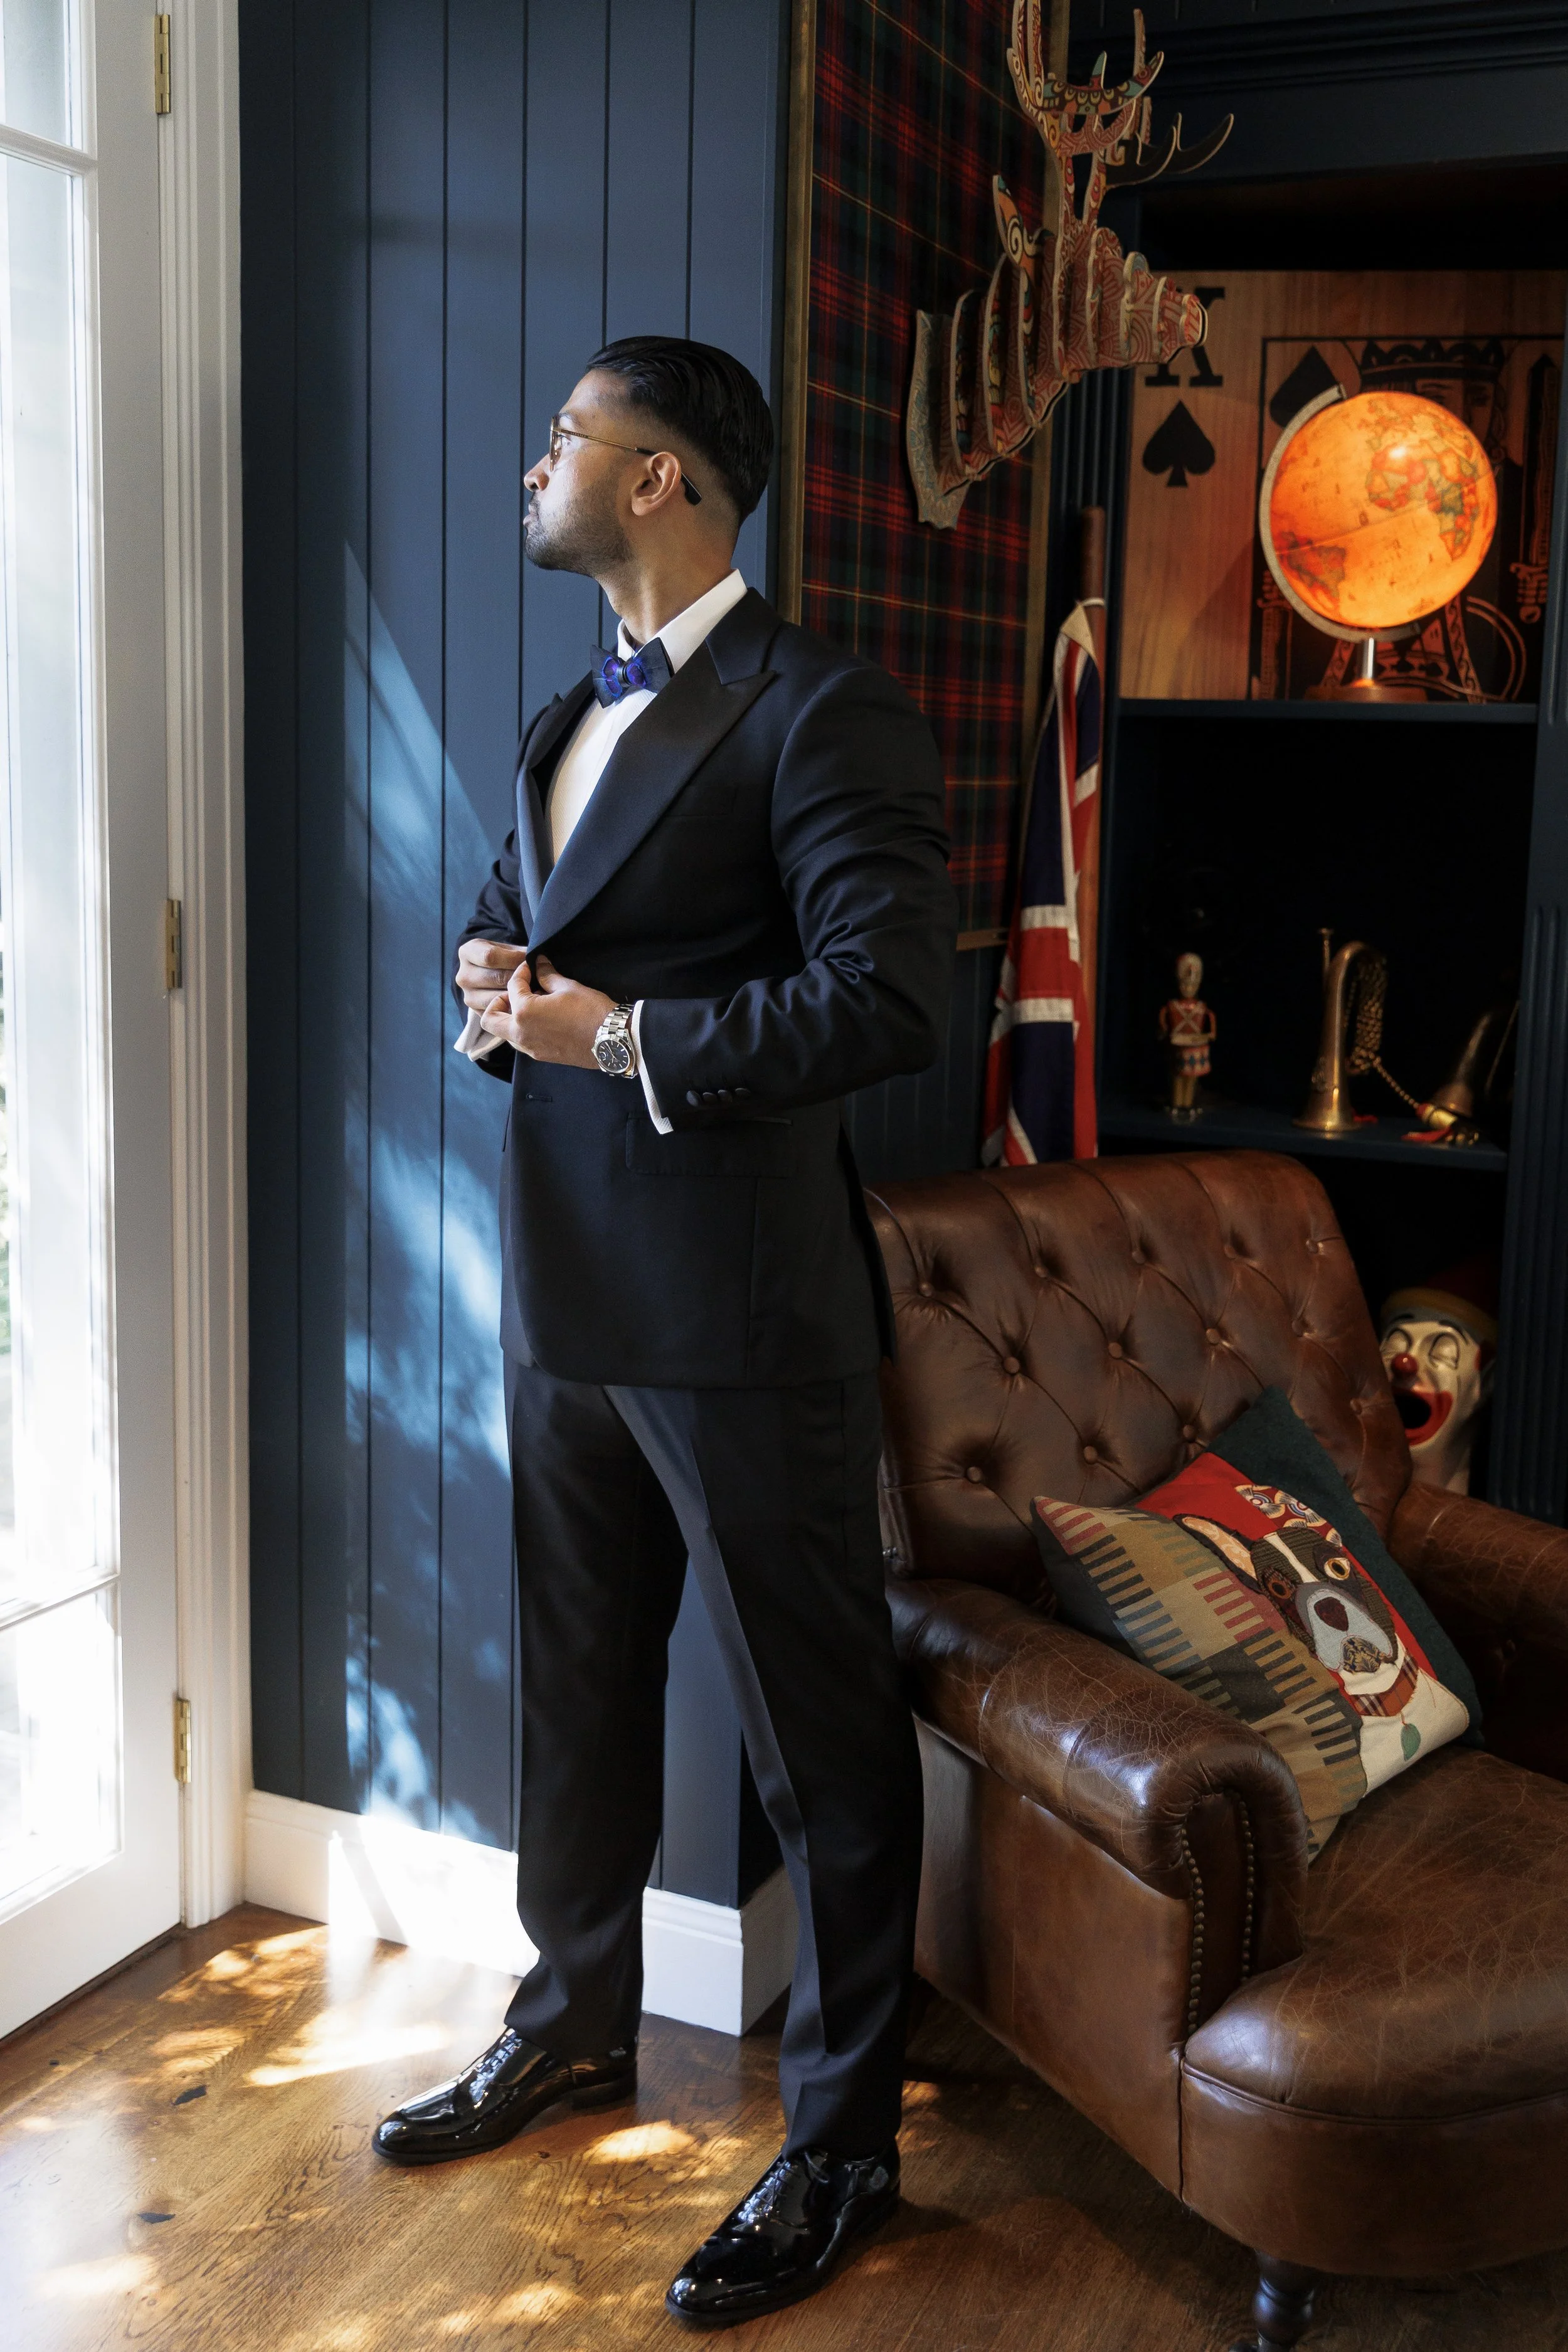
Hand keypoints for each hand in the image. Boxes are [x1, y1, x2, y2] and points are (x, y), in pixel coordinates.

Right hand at [457, 937, 528, 1008]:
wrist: (498, 975)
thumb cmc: (507, 958)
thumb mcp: (511, 949)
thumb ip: (521, 954)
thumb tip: (538, 963)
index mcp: (467, 953)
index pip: (490, 957)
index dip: (514, 958)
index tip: (528, 960)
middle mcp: (463, 976)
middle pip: (496, 978)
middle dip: (519, 977)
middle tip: (535, 977)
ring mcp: (468, 997)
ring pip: (498, 997)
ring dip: (519, 995)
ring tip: (533, 989)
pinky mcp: (478, 1013)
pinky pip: (500, 1012)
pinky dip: (515, 1008)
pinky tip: (526, 1003)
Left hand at [478, 955, 614, 1068]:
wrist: (612, 1041)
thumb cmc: (591, 1012)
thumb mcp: (568, 987)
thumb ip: (547, 975)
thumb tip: (539, 964)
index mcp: (524, 1012)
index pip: (512, 987)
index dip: (521, 972)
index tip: (531, 967)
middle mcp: (521, 1033)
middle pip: (490, 1018)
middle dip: (498, 1001)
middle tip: (517, 992)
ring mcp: (530, 1047)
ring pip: (504, 1032)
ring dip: (509, 1017)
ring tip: (530, 1005)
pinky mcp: (541, 1056)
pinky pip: (520, 1042)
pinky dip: (522, 1029)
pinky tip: (541, 1019)